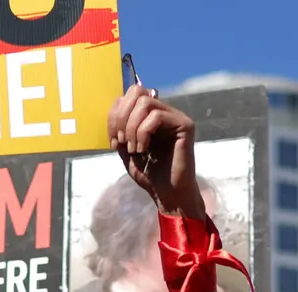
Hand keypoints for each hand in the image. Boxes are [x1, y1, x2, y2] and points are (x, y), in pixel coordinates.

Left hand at [108, 87, 201, 216]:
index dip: (115, 115)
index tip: (113, 141)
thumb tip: (115, 109)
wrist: (168, 194)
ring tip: (133, 148)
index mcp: (149, 116)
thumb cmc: (150, 175)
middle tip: (121, 141)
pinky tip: (143, 150)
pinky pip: (156, 116)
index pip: (129, 96)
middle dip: (121, 116)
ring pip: (145, 103)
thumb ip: (120, 129)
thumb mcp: (126, 150)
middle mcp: (164, 112)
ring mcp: (175, 117)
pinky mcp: (184, 125)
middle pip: (137, 91)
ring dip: (132, 127)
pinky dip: (143, 133)